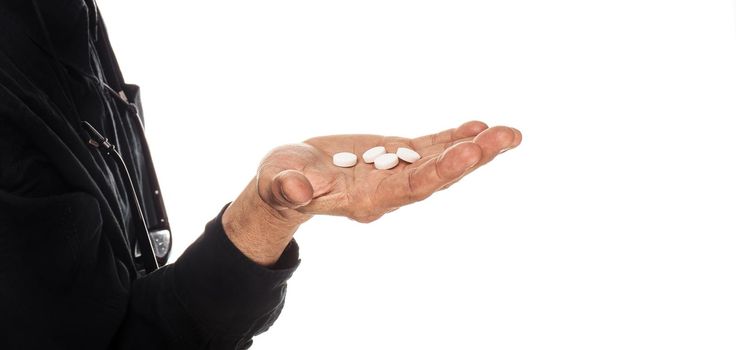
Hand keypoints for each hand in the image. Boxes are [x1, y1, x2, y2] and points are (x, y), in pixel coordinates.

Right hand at [223, 121, 521, 264]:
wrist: (291, 180)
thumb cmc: (282, 182)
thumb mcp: (279, 182)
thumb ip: (289, 187)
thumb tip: (299, 189)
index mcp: (366, 200)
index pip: (409, 188)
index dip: (438, 171)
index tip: (467, 153)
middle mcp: (389, 191)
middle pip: (436, 176)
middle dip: (470, 159)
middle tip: (505, 139)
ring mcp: (396, 173)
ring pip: (441, 161)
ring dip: (475, 148)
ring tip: (510, 134)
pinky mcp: (395, 156)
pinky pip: (430, 149)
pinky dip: (454, 138)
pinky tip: (480, 128)